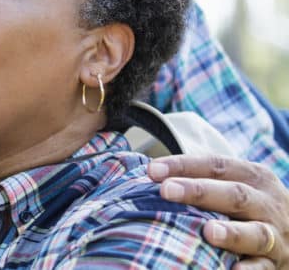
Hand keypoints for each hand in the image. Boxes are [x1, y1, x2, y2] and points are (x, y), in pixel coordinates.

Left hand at [148, 154, 287, 268]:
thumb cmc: (251, 207)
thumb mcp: (238, 185)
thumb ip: (203, 179)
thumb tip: (149, 174)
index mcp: (254, 176)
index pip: (216, 165)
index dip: (183, 165)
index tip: (151, 170)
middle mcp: (267, 203)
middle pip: (233, 194)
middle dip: (199, 192)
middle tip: (166, 190)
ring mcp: (275, 235)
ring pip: (255, 233)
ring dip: (232, 233)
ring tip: (208, 232)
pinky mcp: (276, 263)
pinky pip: (263, 268)